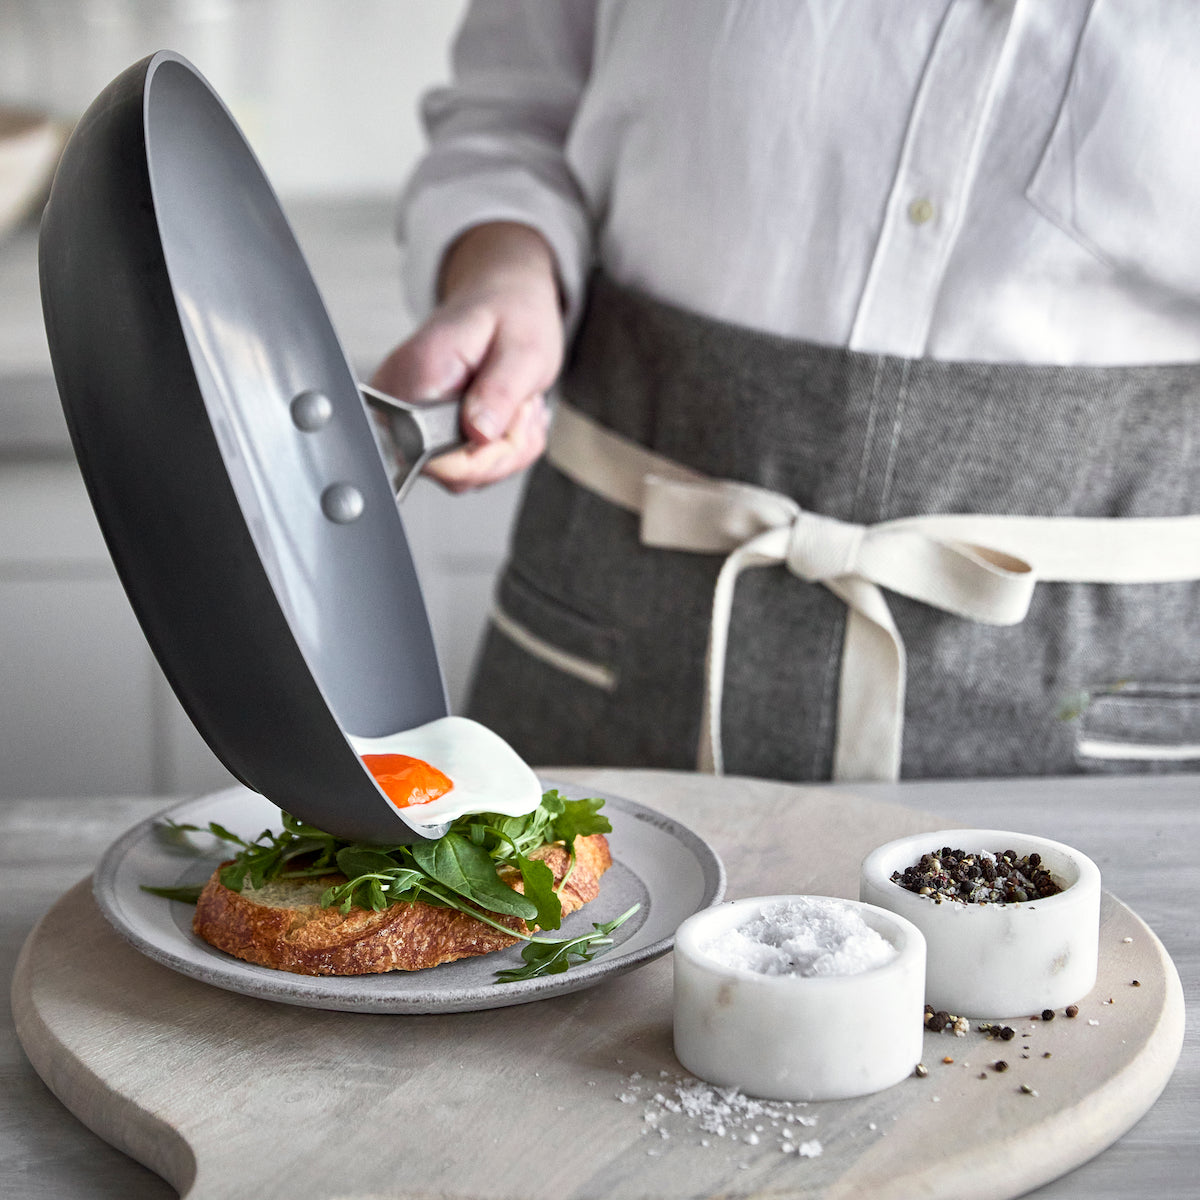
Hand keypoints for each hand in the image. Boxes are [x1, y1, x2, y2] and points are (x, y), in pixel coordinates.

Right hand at [371, 222, 563, 491]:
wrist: (502, 298)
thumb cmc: (511, 314)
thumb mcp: (524, 348)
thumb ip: (500, 391)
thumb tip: (478, 434)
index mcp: (418, 374)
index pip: (435, 459)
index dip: (486, 456)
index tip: (513, 420)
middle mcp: (399, 399)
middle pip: (452, 474)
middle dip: (502, 452)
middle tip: (520, 408)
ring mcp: (405, 417)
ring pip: (462, 475)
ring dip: (505, 449)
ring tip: (513, 404)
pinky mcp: (418, 428)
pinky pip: (464, 467)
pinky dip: (498, 449)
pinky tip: (503, 414)